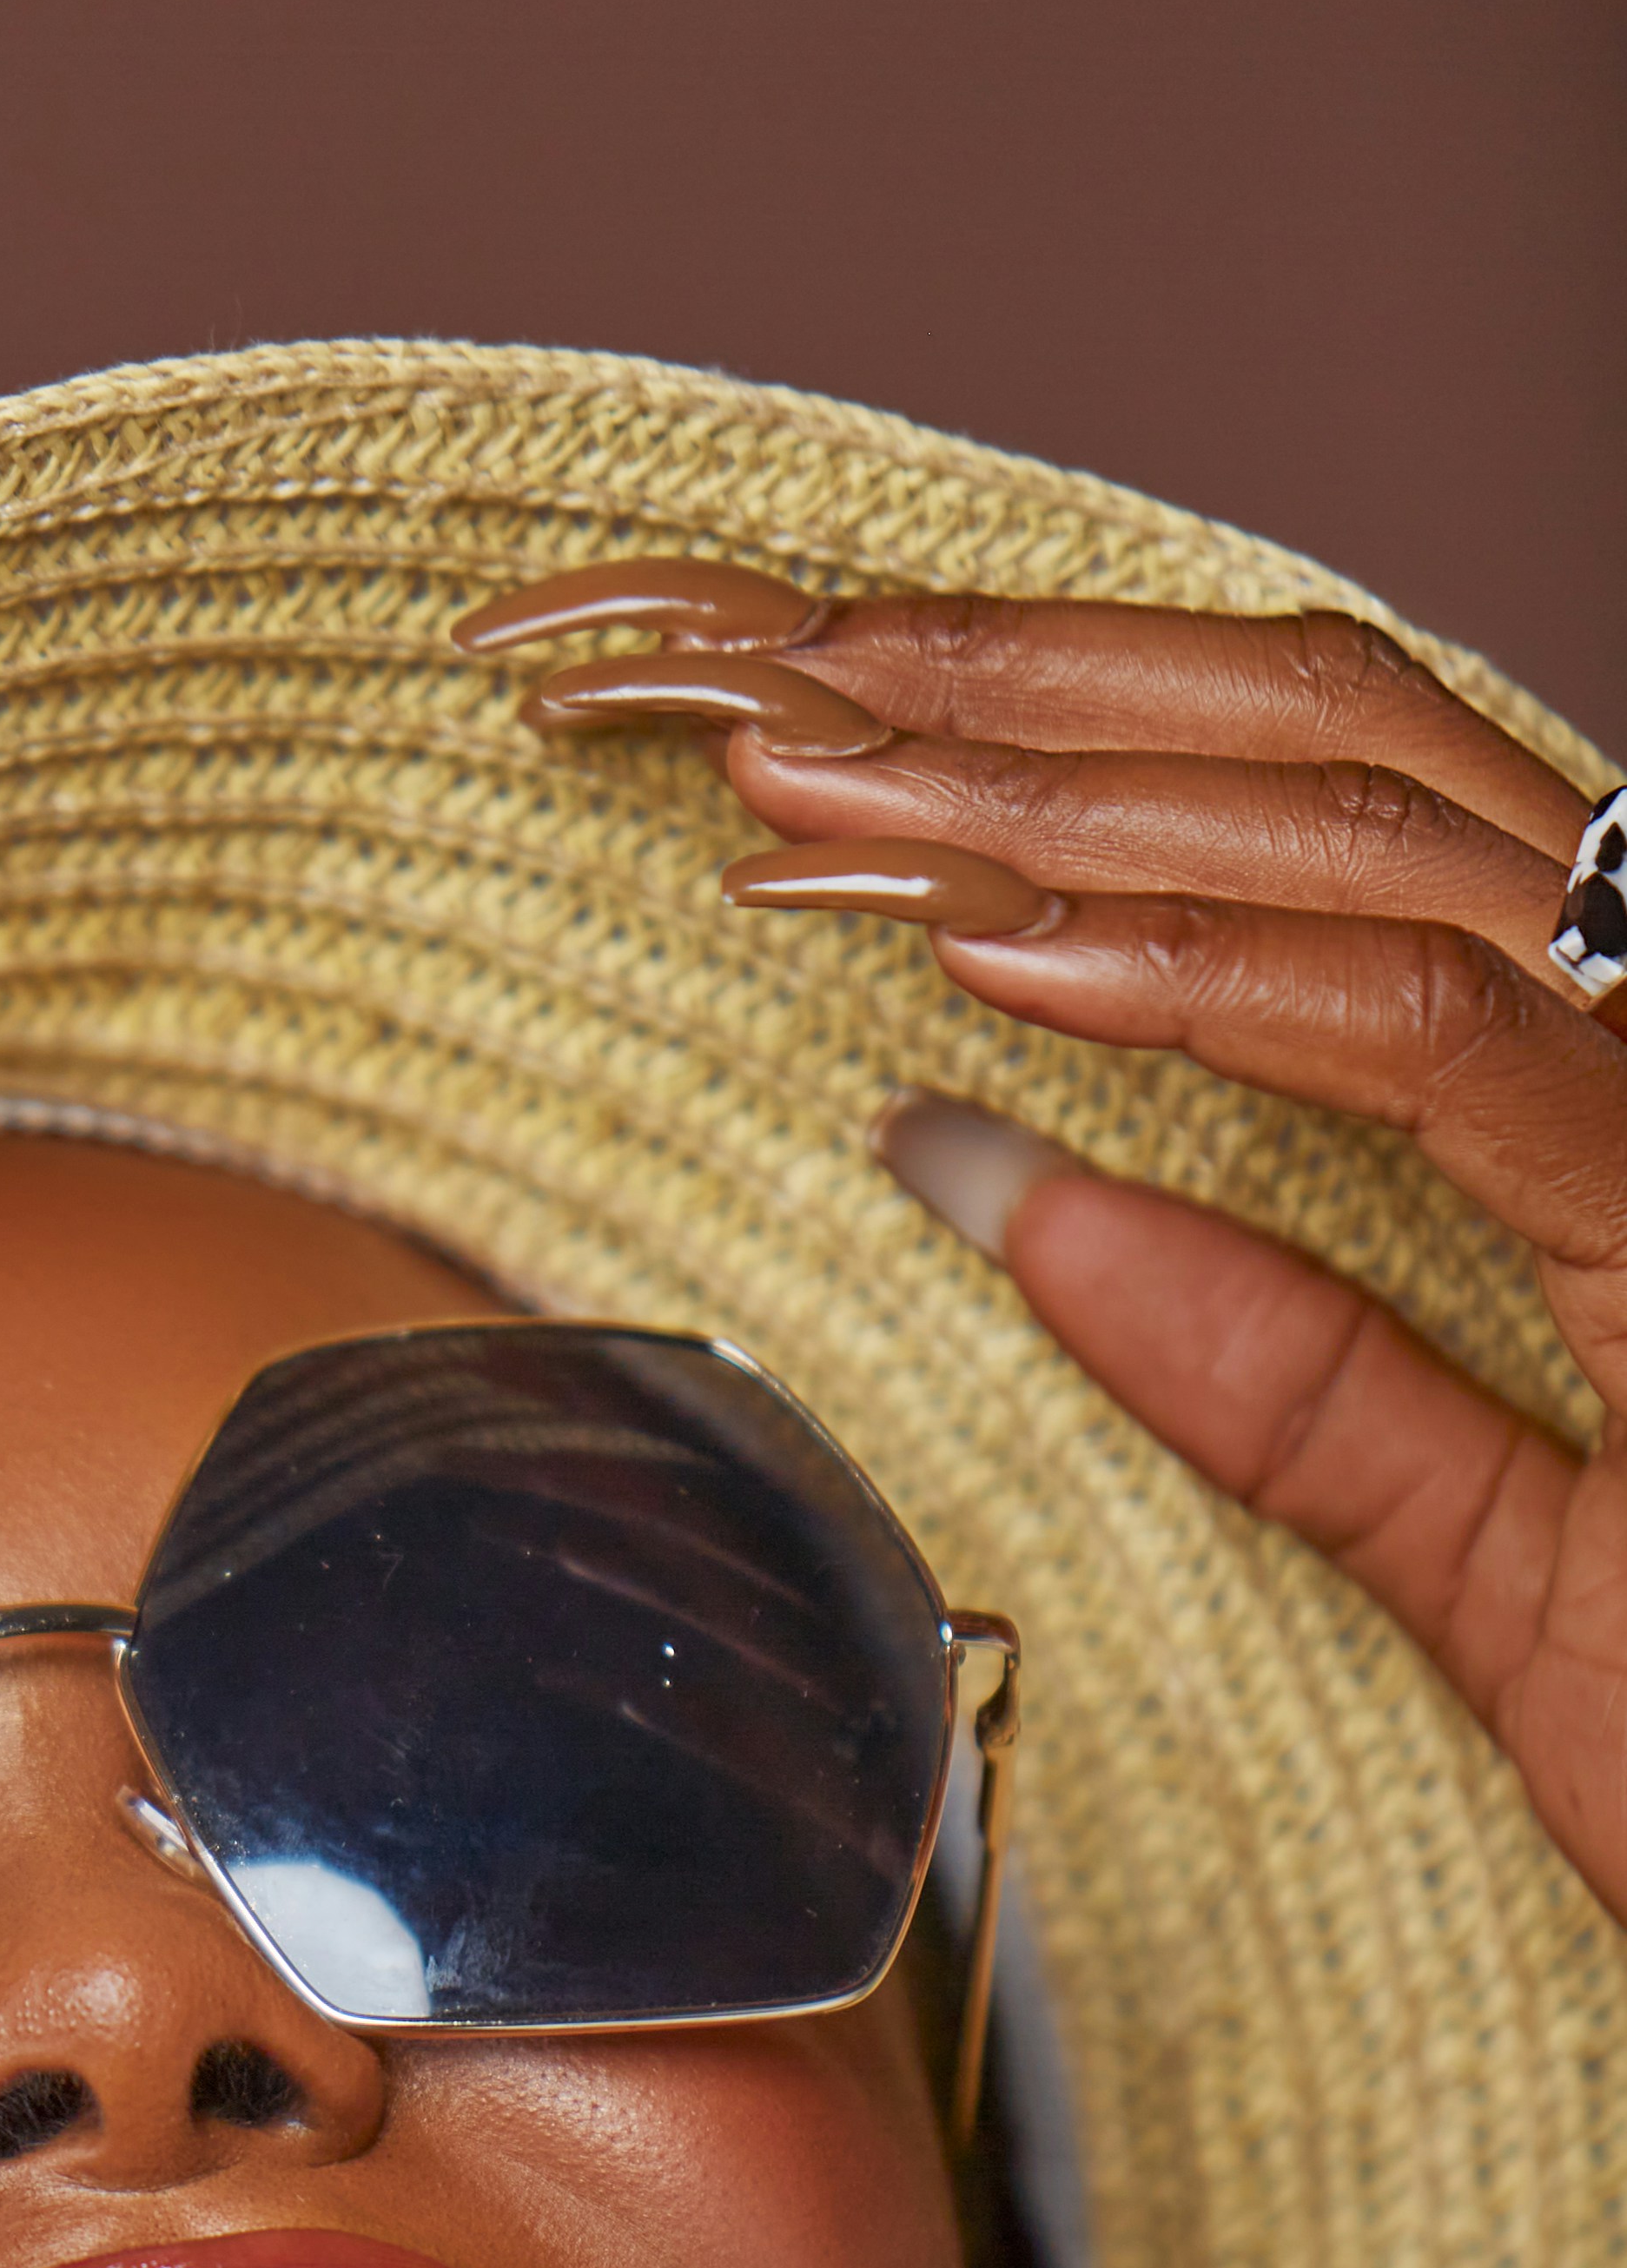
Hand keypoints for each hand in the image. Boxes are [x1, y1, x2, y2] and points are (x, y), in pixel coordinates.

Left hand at [469, 567, 1626, 1939]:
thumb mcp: (1505, 1571)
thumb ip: (1281, 1375)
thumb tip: (982, 1176)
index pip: (1351, 805)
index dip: (1087, 739)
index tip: (834, 748)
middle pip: (1351, 745)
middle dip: (1034, 705)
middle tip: (762, 696)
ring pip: (1380, 833)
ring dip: (1066, 802)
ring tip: (814, 796)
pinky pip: (1451, 1038)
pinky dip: (1215, 985)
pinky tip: (1000, 967)